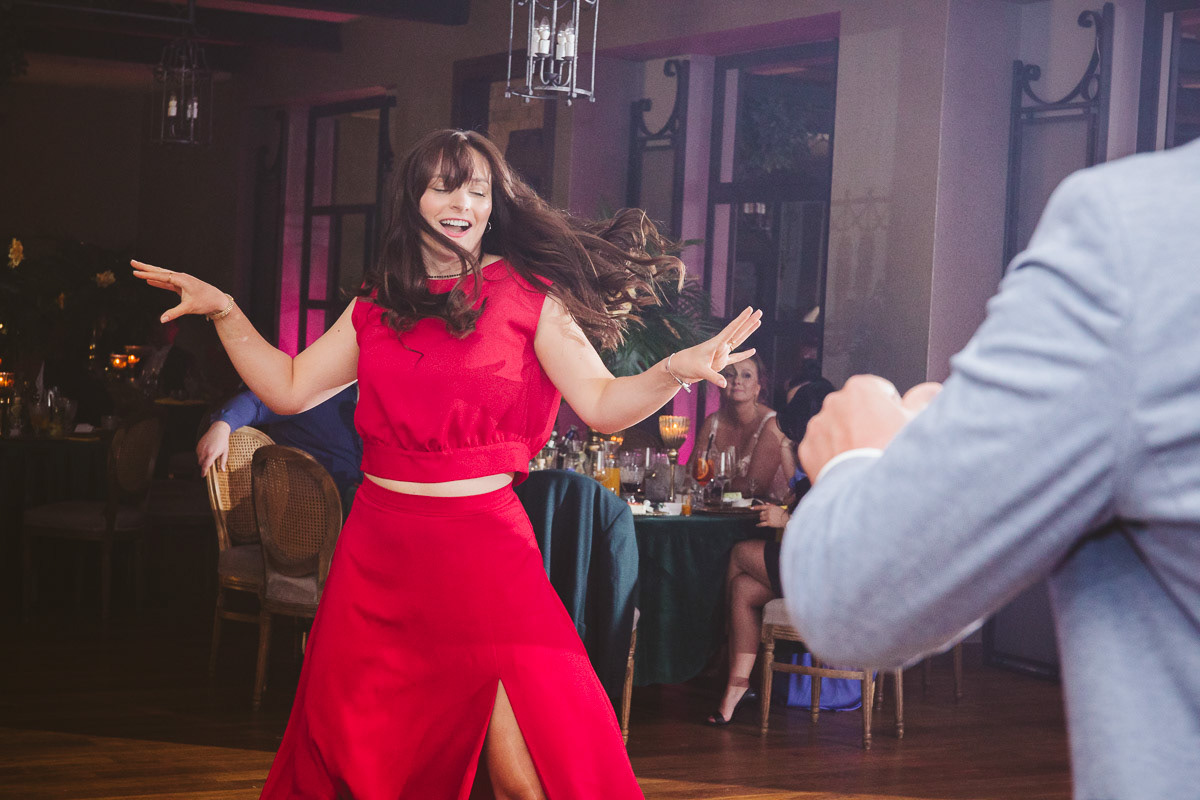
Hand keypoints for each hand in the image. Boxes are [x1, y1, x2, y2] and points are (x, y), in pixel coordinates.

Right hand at [131, 260, 229, 322]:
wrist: (218, 300)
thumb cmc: (205, 302)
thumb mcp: (189, 308)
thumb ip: (174, 313)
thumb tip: (161, 320)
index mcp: (181, 280)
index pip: (161, 276)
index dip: (147, 274)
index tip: (135, 272)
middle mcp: (180, 277)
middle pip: (160, 271)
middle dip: (145, 267)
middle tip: (132, 262)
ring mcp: (181, 281)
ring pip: (162, 275)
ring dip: (150, 272)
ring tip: (138, 269)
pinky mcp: (182, 286)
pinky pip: (167, 282)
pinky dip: (158, 281)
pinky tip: (150, 281)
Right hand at [196, 420, 231, 474]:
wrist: (218, 430)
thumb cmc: (223, 441)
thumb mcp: (225, 452)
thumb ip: (223, 462)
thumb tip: (222, 470)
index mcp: (212, 454)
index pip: (206, 466)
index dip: (204, 471)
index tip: (203, 475)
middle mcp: (205, 451)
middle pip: (201, 463)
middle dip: (204, 465)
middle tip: (209, 463)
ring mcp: (201, 447)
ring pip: (198, 458)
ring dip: (202, 459)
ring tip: (210, 454)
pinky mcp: (198, 444)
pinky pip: (197, 452)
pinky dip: (201, 454)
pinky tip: (207, 450)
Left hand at [668, 307, 762, 387]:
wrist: (679, 368)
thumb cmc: (687, 365)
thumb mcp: (700, 371)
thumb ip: (713, 377)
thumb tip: (724, 384)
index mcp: (716, 343)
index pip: (732, 329)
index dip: (741, 319)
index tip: (749, 309)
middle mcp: (720, 346)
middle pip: (738, 332)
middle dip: (749, 322)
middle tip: (760, 311)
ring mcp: (721, 353)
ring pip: (739, 340)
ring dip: (748, 332)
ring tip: (758, 322)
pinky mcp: (720, 362)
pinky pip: (736, 358)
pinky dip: (744, 355)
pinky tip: (753, 350)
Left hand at [752, 502, 789, 527]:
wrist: (787, 520)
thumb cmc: (783, 513)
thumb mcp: (777, 507)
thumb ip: (771, 505)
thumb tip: (766, 503)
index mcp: (770, 507)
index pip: (761, 506)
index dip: (755, 507)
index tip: (751, 508)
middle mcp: (768, 512)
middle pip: (761, 514)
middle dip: (762, 515)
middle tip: (765, 516)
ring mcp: (768, 517)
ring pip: (761, 518)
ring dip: (762, 519)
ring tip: (767, 520)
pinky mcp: (769, 523)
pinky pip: (762, 524)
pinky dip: (759, 525)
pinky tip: (757, 525)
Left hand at [799, 375, 941, 481]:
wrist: (870, 492)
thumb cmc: (892, 454)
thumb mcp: (919, 421)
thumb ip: (925, 398)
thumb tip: (930, 390)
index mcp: (861, 388)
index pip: (879, 391)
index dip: (891, 408)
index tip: (895, 423)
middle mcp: (834, 402)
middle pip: (856, 408)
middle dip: (868, 421)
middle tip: (883, 443)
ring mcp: (818, 425)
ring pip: (837, 427)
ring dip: (849, 437)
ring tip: (867, 457)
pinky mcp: (808, 448)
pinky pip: (823, 447)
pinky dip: (833, 455)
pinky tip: (851, 465)